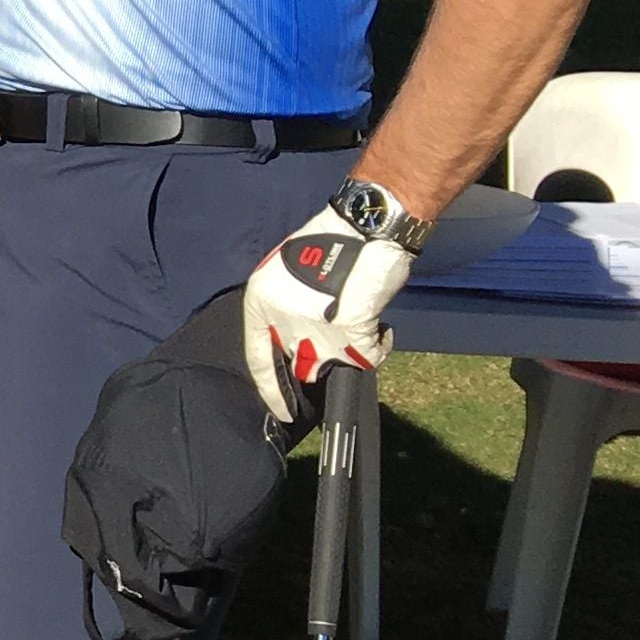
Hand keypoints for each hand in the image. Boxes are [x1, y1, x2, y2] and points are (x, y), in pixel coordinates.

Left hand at [241, 204, 409, 425]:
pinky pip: (368, 357)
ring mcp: (314, 331)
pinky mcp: (349, 335)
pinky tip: (380, 326)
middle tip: (336, 339)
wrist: (365, 228)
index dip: (271, 389)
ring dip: (349, 351)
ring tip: (359, 324)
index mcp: (259, 303)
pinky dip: (379, 344)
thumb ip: (286, 308)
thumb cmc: (332, 246)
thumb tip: (297, 338)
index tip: (281, 411)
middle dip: (318, 358)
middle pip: (299, 363)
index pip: (258, 359)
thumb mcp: (289, 275)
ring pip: (333, 364)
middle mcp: (281, 321)